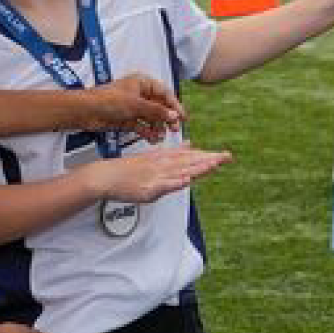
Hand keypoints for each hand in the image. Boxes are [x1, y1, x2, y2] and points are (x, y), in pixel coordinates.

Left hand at [81, 73, 184, 142]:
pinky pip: (142, 126)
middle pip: (159, 106)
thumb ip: (157, 111)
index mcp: (143, 83)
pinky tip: (151, 139)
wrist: (86, 111)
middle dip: (166, 119)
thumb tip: (174, 116)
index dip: (175, 106)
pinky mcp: (127, 119)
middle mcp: (140, 94)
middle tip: (174, 130)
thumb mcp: (136, 105)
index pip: (165, 93)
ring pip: (151, 118)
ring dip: (157, 127)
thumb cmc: (109, 100)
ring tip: (160, 137)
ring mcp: (133, 107)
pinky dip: (147, 132)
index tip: (183, 118)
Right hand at [96, 144, 229, 204]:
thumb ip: (173, 153)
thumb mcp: (153, 157)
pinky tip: (186, 180)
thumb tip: (190, 145)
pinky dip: (176, 182)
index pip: (191, 156)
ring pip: (182, 171)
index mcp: (165, 158)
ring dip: (198, 168)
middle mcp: (163, 165)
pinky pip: (164, 185)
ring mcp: (157, 176)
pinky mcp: (149, 188)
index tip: (224, 155)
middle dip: (209, 160)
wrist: (106, 176)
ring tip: (214, 164)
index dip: (208, 156)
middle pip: (190, 162)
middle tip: (227, 157)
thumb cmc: (128, 169)